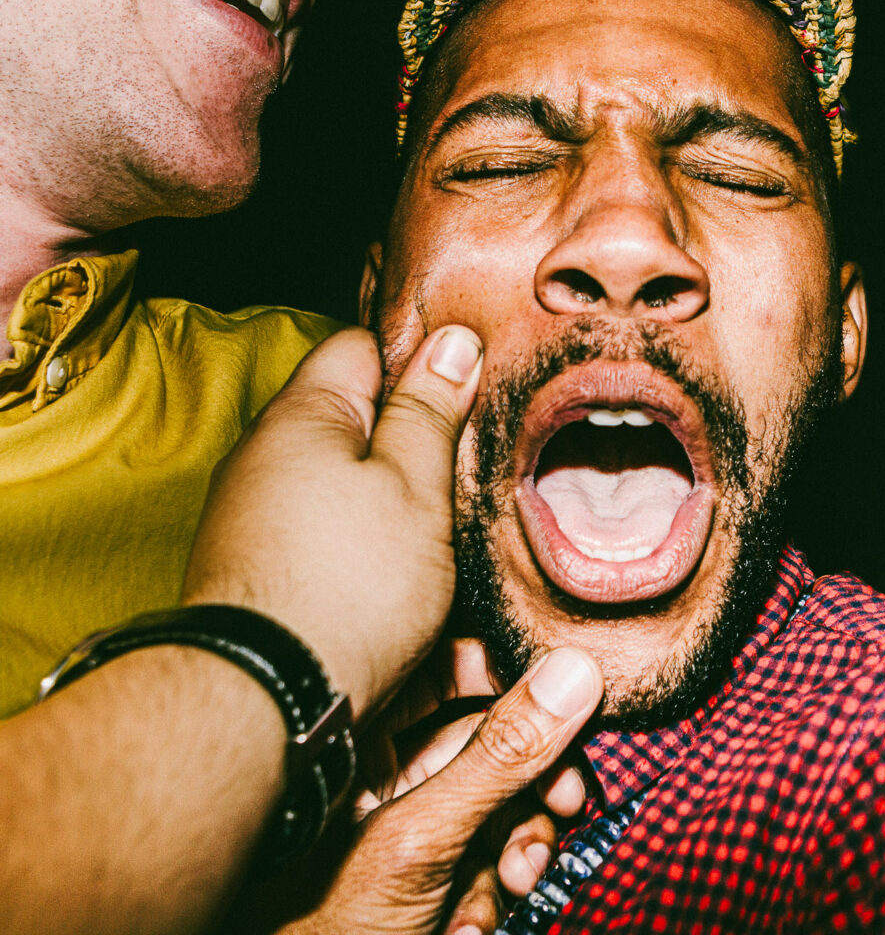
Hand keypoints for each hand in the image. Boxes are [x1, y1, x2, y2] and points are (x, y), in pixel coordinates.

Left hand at [181, 325, 482, 715]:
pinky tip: (406, 588)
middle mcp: (264, 458)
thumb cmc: (350, 587)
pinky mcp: (259, 574)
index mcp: (302, 416)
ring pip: (346, 489)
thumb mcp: (415, 488)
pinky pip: (327, 543)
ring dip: (395, 508)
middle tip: (471, 477)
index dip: (423, 366)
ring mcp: (254, 519)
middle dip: (414, 445)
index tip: (471, 399)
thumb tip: (450, 341)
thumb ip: (431, 413)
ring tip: (447, 540)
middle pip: (356, 424)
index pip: (365, 349)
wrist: (265, 702)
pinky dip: (367, 555)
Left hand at [277, 646, 602, 934]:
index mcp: (358, 735)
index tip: (573, 693)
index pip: (448, 667)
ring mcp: (406, 824)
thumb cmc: (319, 931)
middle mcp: (382, 769)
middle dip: (533, 780)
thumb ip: (500, 758)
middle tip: (566, 802)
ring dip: (521, 845)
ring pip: (499, 802)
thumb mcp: (423, 839)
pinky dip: (489, 891)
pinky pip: (484, 858)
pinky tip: (467, 926)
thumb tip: (574, 675)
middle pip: (491, 739)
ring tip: (518, 880)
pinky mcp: (425, 876)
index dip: (513, 677)